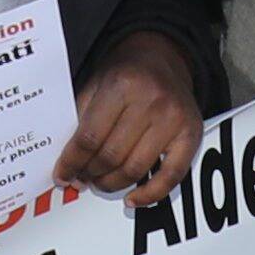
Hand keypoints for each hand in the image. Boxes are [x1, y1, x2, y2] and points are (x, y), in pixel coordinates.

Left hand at [61, 35, 204, 206]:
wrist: (162, 55)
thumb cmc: (125, 73)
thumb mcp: (96, 85)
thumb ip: (80, 121)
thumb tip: (69, 167)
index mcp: (121, 85)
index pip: (89, 138)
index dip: (71, 162)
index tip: (62, 175)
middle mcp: (151, 101)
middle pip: (111, 156)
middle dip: (90, 174)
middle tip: (82, 178)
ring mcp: (174, 119)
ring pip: (135, 170)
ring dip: (112, 184)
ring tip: (101, 182)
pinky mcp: (191, 135)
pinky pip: (171, 177)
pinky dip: (149, 195)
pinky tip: (132, 198)